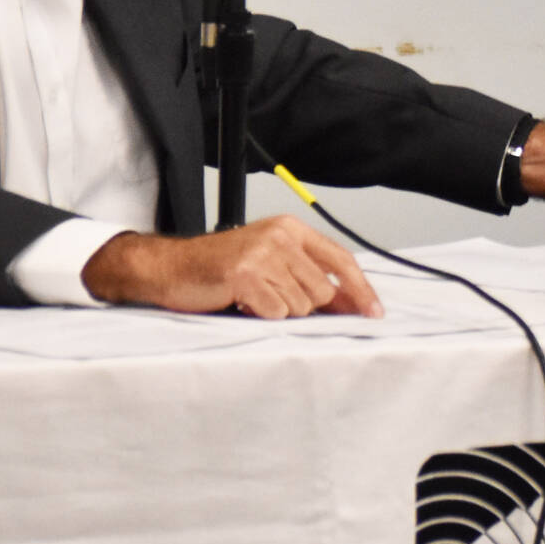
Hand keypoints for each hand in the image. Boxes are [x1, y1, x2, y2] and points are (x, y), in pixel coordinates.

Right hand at [81, 216, 381, 317]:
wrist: (170, 267)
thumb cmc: (220, 269)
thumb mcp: (270, 262)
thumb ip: (308, 276)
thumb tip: (350, 303)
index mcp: (290, 229)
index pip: (340, 260)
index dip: (360, 289)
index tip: (374, 312)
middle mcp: (280, 236)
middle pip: (322, 291)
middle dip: (303, 306)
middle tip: (272, 299)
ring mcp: (262, 253)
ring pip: (300, 304)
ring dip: (279, 311)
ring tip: (253, 298)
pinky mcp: (245, 274)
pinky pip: (275, 312)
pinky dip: (260, 315)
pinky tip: (242, 301)